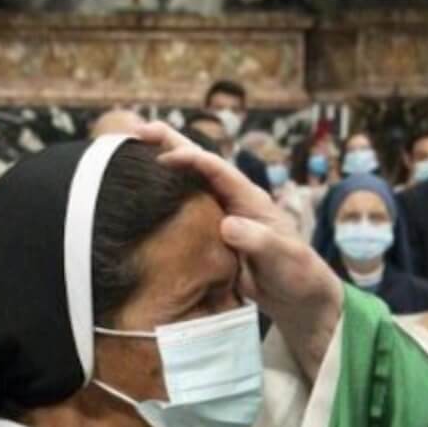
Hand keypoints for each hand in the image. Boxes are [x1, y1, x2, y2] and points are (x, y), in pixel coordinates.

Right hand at [131, 121, 342, 379]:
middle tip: (138, 129)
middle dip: (171, 144)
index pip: (218, 170)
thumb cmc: (298, 273)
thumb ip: (259, 240)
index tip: (165, 157)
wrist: (298, 297)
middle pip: (199, 165)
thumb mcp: (283, 257)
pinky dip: (164, 200)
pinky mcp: (211, 236)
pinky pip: (185, 213)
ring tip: (129, 152)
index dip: (192, 159)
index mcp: (250, 198)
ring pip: (188, 186)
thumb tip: (228, 225)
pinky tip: (141, 196)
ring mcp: (220, 217)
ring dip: (162, 168)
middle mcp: (233, 201)